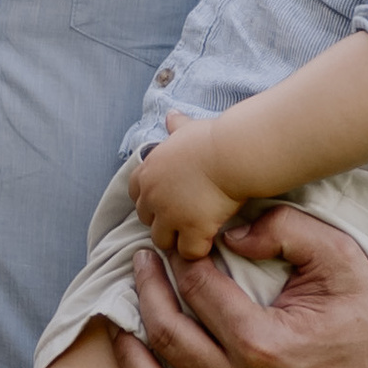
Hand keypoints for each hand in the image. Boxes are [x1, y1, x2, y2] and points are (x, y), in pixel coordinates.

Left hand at [99, 206, 367, 367]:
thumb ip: (280, 228)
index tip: (179, 237)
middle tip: (140, 262)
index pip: (197, 289)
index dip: (182, 257)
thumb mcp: (337, 255)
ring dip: (128, 357)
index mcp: (261, 343)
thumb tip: (226, 232)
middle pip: (167, 335)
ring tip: (118, 324)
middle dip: (146, 291)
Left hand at [129, 116, 245, 259]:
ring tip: (196, 234)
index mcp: (148, 171)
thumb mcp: (188, 130)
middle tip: (185, 219)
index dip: (151, 199)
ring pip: (162, 241)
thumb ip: (176, 127)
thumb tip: (171, 115)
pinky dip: (198, 250)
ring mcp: (170, 215)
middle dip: (162, 221)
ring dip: (177, 240)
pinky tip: (211, 240)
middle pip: (146, 219)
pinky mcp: (191, 230)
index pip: (135, 193)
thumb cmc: (213, 139)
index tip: (168, 200)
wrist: (232, 154)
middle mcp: (153, 195)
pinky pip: (187, 252)